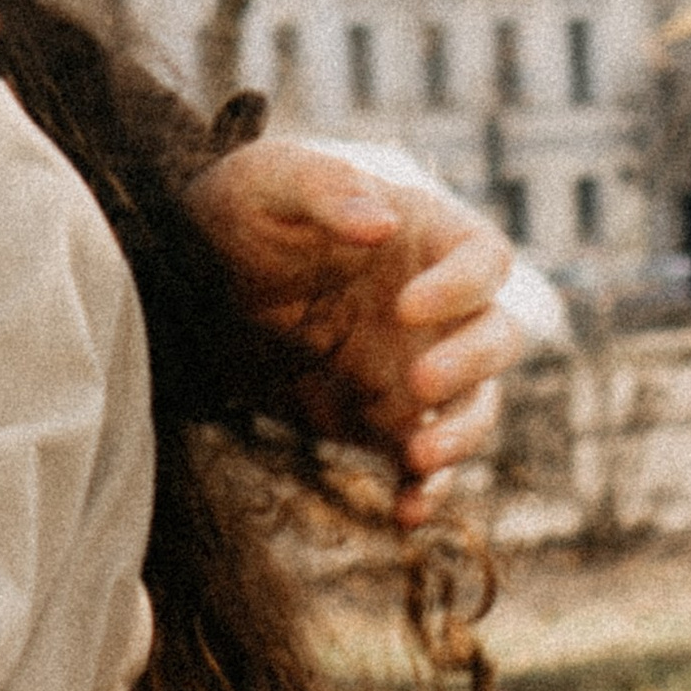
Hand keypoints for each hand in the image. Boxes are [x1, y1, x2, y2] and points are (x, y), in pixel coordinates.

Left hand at [186, 135, 521, 526]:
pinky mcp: (382, 422)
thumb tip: (381, 221)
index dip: (462, 285)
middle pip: (499, 336)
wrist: (190, 281)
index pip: (483, 257)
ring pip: (476, 407)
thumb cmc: (239, 210)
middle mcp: (437, 307)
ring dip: (461, 436)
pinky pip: (424, 463)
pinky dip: (427, 490)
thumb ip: (325, 186)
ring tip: (418, 457)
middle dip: (472, 364)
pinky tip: (407, 512)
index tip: (405, 307)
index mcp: (426, 237)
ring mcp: (415, 367)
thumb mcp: (268, 179)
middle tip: (418, 383)